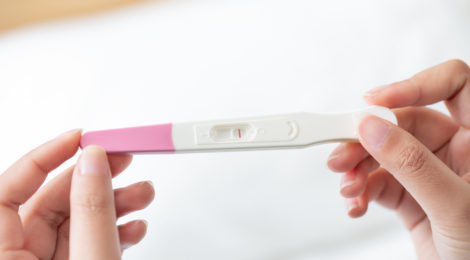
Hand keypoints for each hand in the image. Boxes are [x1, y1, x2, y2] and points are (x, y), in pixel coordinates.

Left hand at [0, 130, 154, 258]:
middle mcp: (19, 259)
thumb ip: (92, 215)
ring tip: (142, 194)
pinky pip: (87, 240)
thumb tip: (93, 164)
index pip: (5, 193)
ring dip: (113, 203)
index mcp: (4, 258)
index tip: (79, 139)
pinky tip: (135, 226)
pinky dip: (114, 230)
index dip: (42, 158)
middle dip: (95, 179)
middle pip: (50, 202)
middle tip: (123, 160)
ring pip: (74, 220)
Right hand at [327, 60, 469, 259]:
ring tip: (347, 186)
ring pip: (384, 153)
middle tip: (340, 152)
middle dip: (367, 139)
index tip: (374, 102)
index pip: (454, 87)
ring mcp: (430, 174)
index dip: (414, 87)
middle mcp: (455, 152)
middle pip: (402, 124)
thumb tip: (373, 128)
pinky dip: (361, 192)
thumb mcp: (455, 206)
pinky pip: (378, 183)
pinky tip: (356, 203)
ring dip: (358, 168)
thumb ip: (413, 164)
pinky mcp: (411, 197)